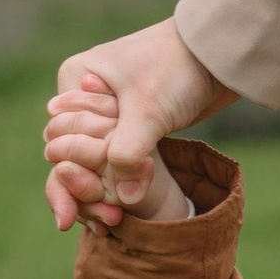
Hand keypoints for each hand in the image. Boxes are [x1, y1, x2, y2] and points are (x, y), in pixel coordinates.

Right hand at [44, 20, 226, 231]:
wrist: (218, 56)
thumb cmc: (177, 68)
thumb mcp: (148, 110)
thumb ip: (129, 154)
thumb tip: (122, 201)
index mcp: (74, 77)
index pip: (61, 138)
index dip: (77, 172)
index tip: (98, 196)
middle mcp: (83, 94)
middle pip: (72, 153)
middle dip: (86, 188)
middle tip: (106, 220)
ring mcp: (106, 111)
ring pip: (94, 161)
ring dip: (101, 192)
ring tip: (113, 223)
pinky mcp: (130, 125)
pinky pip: (115, 161)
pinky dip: (118, 184)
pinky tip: (120, 213)